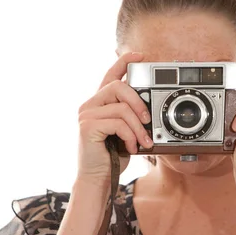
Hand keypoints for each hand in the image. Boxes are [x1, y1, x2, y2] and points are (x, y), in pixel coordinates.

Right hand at [76, 52, 153, 184]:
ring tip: (143, 142)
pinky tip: (130, 147)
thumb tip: (149, 109)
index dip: (124, 62)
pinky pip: (118, 123)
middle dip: (139, 102)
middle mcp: (90, 105)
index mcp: (100, 103)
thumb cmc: (112, 156)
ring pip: (122, 108)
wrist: (97, 179)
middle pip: (118, 87)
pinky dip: (130, 136)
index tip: (140, 55)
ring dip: (138, 127)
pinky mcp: (87, 126)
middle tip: (148, 120)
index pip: (110, 75)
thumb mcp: (125, 132)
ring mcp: (86, 114)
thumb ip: (130, 116)